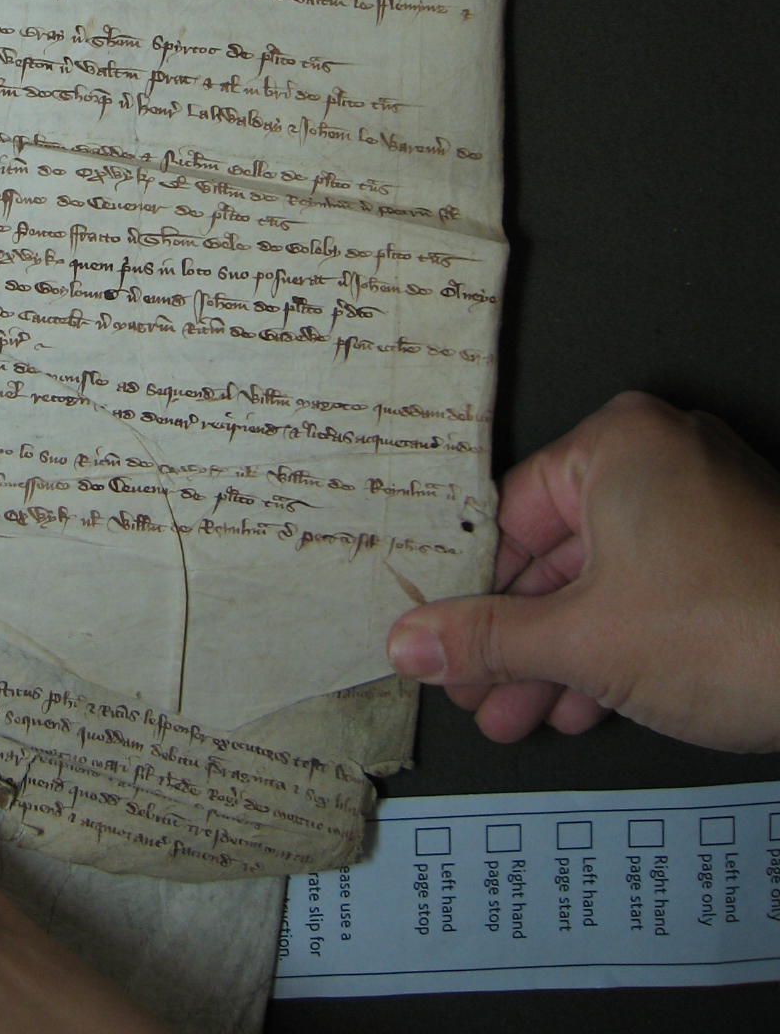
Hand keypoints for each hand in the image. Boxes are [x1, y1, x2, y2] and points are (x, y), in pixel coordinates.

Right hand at [385, 391, 779, 749]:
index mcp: (617, 443)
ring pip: (603, 580)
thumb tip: (415, 641)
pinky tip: (584, 704)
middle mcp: (660, 456)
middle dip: (514, 638)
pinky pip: (649, 589)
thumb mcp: (584, 642)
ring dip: (559, 655)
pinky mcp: (735, 552)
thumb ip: (487, 641)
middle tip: (473, 686)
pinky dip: (616, 645)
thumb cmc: (742, 628)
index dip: (468, 589)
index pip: (506, 513)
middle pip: (553, 551)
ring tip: (518, 713)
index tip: (439, 635)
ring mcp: (703, 503)